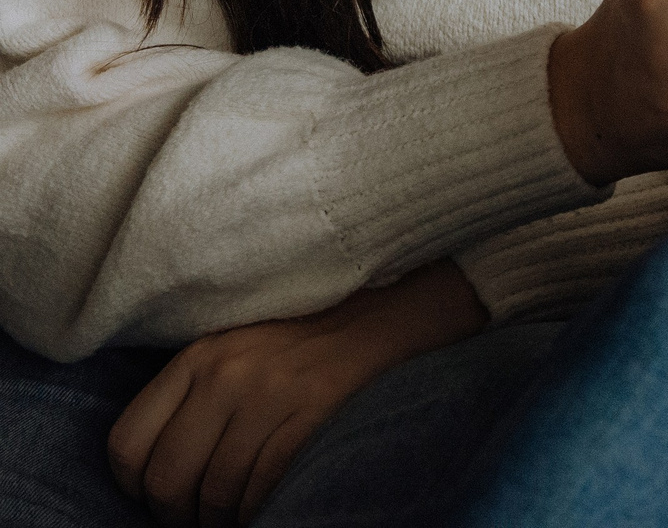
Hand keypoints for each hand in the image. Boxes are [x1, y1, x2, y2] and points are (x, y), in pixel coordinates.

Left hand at [107, 261, 485, 526]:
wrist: (384, 315)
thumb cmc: (305, 341)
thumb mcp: (235, 350)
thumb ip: (192, 391)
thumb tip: (155, 464)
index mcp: (197, 357)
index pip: (127, 444)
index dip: (137, 487)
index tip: (161, 495)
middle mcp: (225, 375)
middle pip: (167, 480)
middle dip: (178, 516)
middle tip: (197, 519)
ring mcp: (269, 394)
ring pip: (217, 493)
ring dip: (223, 518)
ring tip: (236, 514)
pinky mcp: (311, 412)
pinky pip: (263, 488)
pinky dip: (260, 509)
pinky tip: (267, 506)